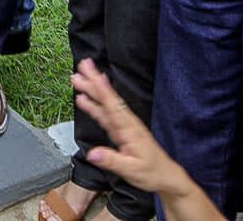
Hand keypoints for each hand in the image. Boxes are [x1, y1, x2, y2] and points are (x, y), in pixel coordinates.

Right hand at [72, 60, 195, 200]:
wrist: (165, 176)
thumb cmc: (151, 172)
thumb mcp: (131, 170)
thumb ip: (111, 160)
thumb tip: (92, 154)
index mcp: (129, 129)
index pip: (113, 104)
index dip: (102, 87)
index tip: (94, 72)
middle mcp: (126, 123)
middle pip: (108, 99)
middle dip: (94, 81)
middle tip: (82, 66)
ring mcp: (123, 126)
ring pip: (105, 105)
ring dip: (92, 91)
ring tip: (78, 78)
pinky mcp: (121, 131)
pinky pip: (105, 115)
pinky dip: (94, 105)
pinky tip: (85, 100)